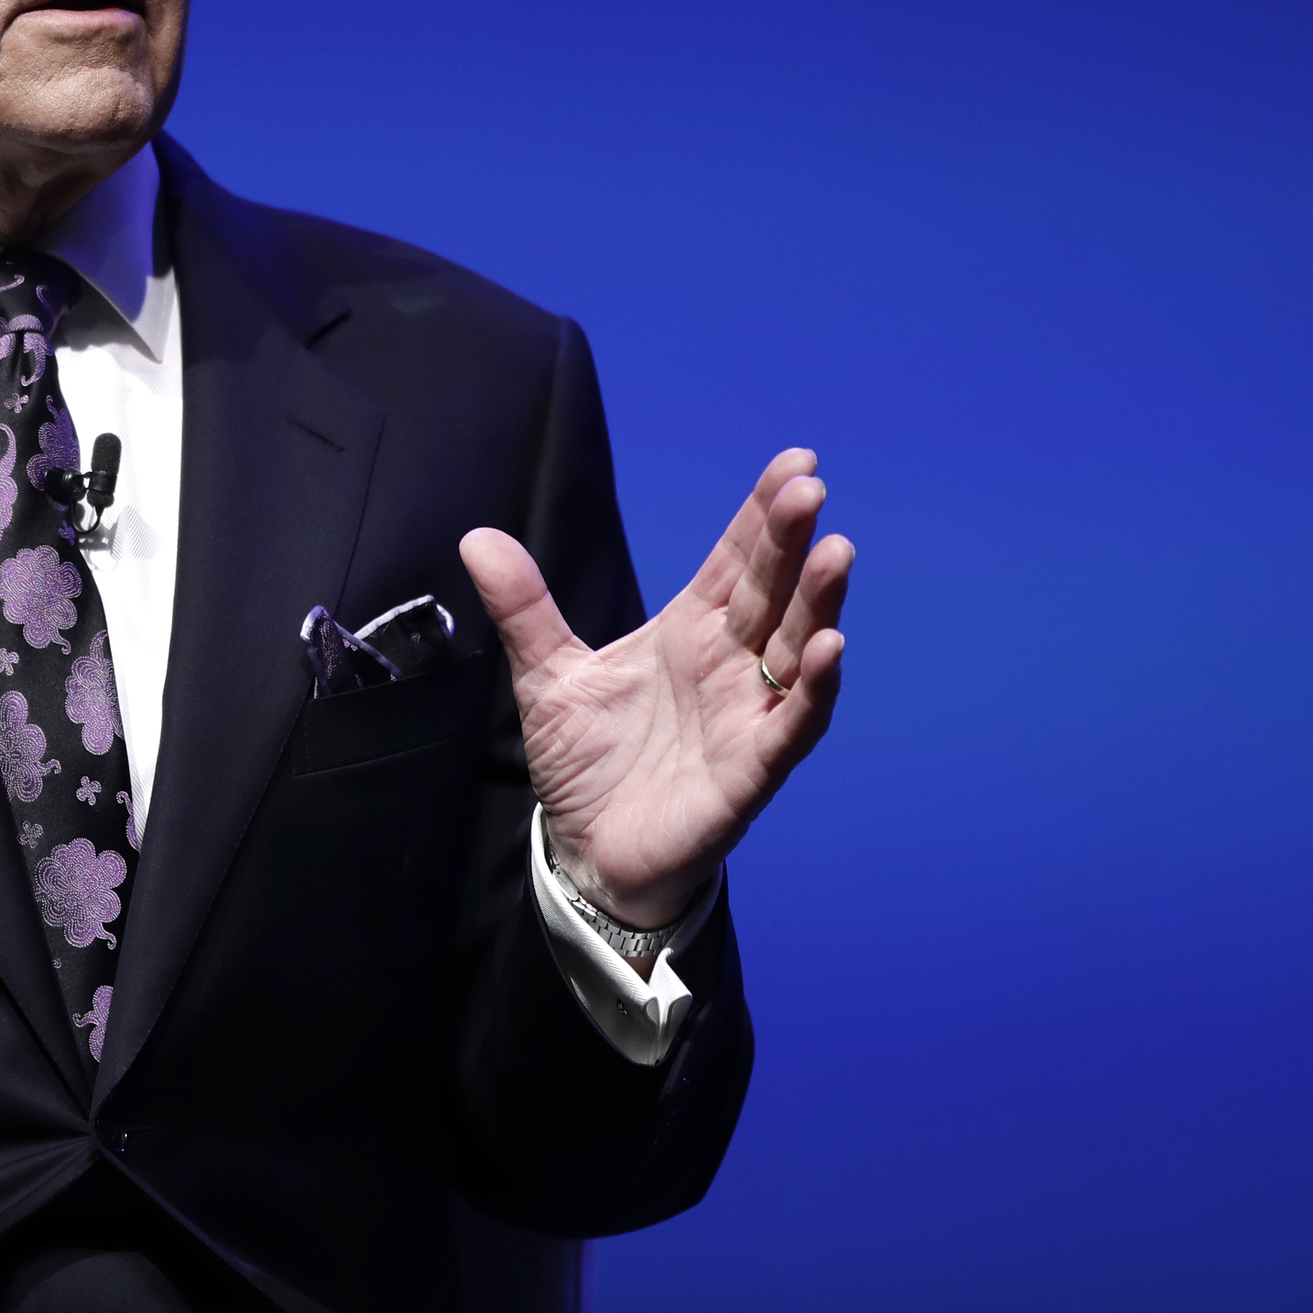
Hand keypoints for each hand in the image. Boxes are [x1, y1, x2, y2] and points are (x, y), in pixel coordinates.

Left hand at [461, 450, 851, 941]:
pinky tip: (831, 649)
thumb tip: (477, 536)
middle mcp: (729, 664)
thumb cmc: (588, 762)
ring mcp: (746, 715)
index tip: (795, 461)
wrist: (589, 851)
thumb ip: (523, 608)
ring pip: (796, 650)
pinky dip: (815, 690)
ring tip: (835, 552)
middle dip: (791, 541)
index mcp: (689, 631)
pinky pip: (793, 726)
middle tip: (810, 488)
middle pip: (770, 592)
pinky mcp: (750, 771)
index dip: (762, 514)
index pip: (734, 561)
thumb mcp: (547, 676)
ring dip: (818, 603)